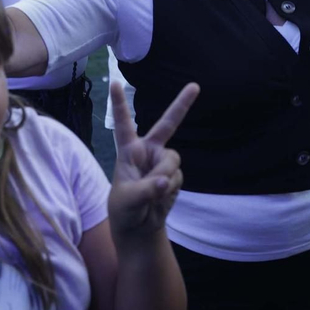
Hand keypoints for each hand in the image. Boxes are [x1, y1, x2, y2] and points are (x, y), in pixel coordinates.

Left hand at [107, 80, 196, 241]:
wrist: (139, 227)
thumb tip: (166, 181)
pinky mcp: (173, 174)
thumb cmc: (124, 209)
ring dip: (166, 177)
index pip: (124, 124)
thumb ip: (146, 189)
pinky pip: (178, 176)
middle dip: (182, 105)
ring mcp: (162, 162)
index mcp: (129, 151)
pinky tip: (161, 197)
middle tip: (195, 86)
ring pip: (173, 160)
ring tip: (153, 193)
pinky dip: (171, 189)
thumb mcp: (128, 200)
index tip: (114, 83)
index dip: (120, 104)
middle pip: (167, 124)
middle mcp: (148, 151)